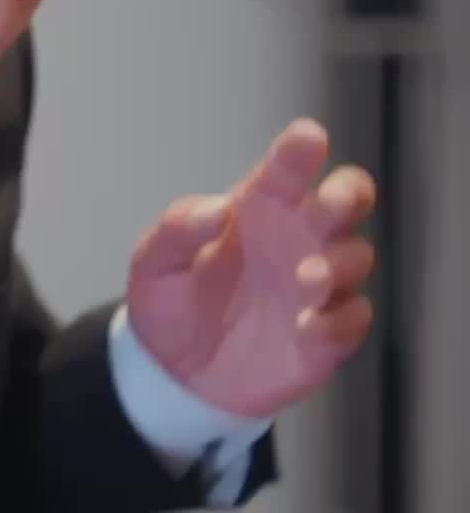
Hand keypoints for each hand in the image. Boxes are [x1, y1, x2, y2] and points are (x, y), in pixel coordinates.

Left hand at [126, 120, 375, 418]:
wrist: (172, 375)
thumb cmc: (170, 302)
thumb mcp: (156, 262)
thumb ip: (179, 229)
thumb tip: (218, 210)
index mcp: (259, 209)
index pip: (289, 169)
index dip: (301, 151)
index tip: (307, 138)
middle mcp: (297, 238)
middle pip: (349, 199)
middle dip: (349, 195)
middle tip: (330, 202)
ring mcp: (317, 286)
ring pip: (356, 256)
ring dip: (338, 263)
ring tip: (303, 280)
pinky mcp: (327, 334)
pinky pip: (354, 318)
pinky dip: (339, 320)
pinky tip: (306, 327)